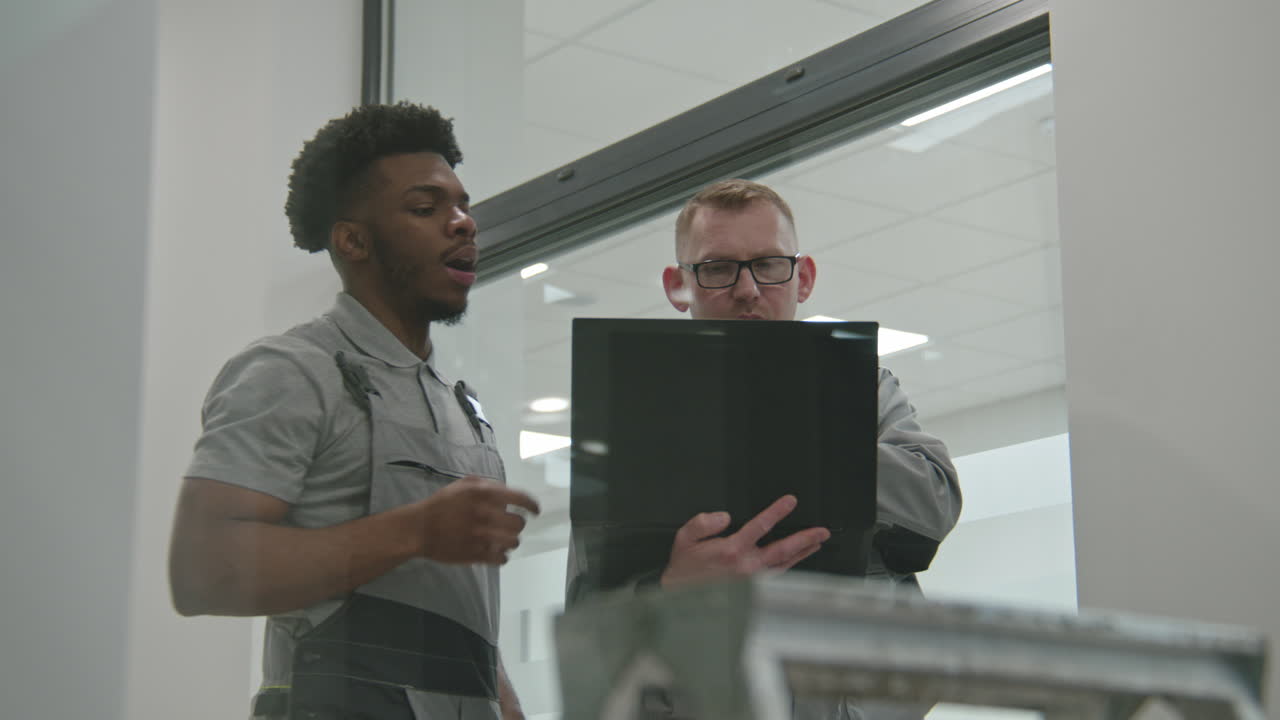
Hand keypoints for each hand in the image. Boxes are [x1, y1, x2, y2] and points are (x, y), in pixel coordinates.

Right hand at [412, 477, 540, 564]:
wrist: (419, 528)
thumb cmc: (440, 505)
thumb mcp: (463, 485)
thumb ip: (488, 485)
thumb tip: (507, 491)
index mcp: (484, 495)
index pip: (520, 498)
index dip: (532, 505)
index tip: (535, 510)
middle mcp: (486, 515)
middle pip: (519, 523)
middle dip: (517, 524)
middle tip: (509, 525)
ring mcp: (482, 536)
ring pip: (513, 542)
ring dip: (511, 541)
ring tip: (503, 540)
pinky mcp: (476, 555)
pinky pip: (501, 559)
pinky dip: (502, 556)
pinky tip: (496, 552)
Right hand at [659, 494, 829, 587]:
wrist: (680, 596)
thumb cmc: (684, 568)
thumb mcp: (684, 538)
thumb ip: (703, 523)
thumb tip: (724, 517)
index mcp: (731, 550)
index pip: (760, 526)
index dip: (777, 511)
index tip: (791, 502)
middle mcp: (746, 566)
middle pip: (782, 549)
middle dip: (804, 538)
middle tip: (821, 531)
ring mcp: (752, 580)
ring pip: (784, 564)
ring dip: (803, 553)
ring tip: (817, 542)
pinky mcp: (752, 589)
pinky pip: (777, 576)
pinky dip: (791, 566)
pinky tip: (798, 559)